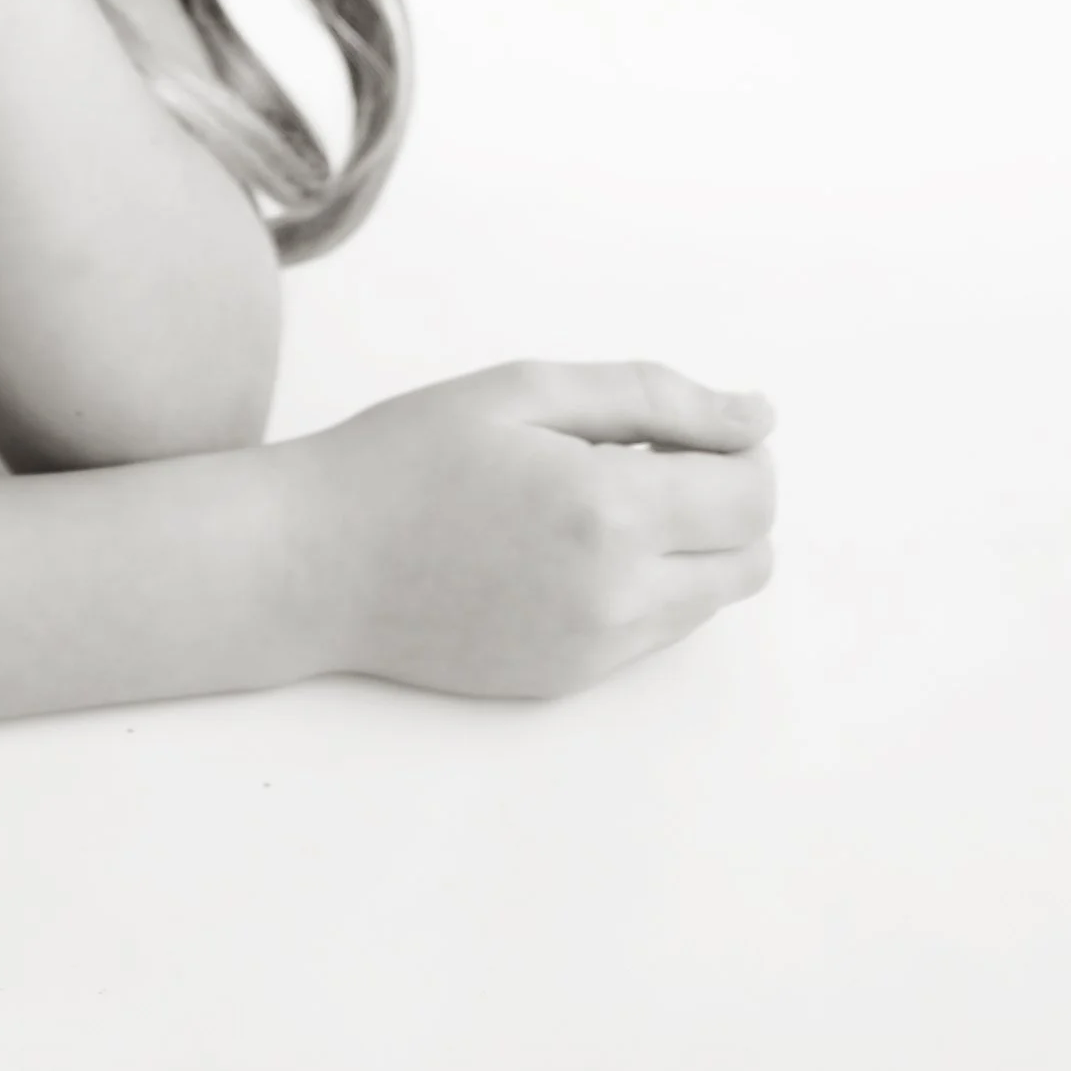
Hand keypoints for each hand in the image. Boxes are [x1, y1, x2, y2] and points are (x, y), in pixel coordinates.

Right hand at [290, 361, 777, 698]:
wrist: (313, 564)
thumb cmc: (407, 457)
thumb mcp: (524, 390)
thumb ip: (654, 396)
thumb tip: (757, 416)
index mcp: (610, 510)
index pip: (753, 495)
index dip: (741, 450)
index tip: (693, 425)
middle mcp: (618, 596)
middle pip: (751, 559)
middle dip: (728, 501)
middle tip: (653, 458)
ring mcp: (595, 650)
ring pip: (711, 600)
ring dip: (691, 546)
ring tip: (600, 499)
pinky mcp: (569, 681)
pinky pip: (654, 633)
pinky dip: (643, 585)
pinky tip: (566, 546)